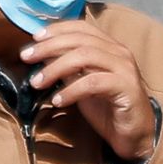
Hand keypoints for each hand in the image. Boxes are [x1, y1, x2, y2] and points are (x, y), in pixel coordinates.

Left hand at [20, 19, 158, 163]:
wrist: (135, 136)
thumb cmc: (108, 109)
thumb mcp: (81, 84)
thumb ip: (67, 68)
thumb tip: (42, 53)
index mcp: (109, 47)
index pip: (81, 27)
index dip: (56, 29)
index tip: (33, 39)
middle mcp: (119, 52)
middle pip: (79, 40)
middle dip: (49, 47)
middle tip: (26, 58)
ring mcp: (124, 69)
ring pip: (85, 56)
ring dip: (56, 68)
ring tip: (37, 83)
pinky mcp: (126, 88)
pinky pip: (93, 82)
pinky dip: (71, 90)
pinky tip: (58, 100)